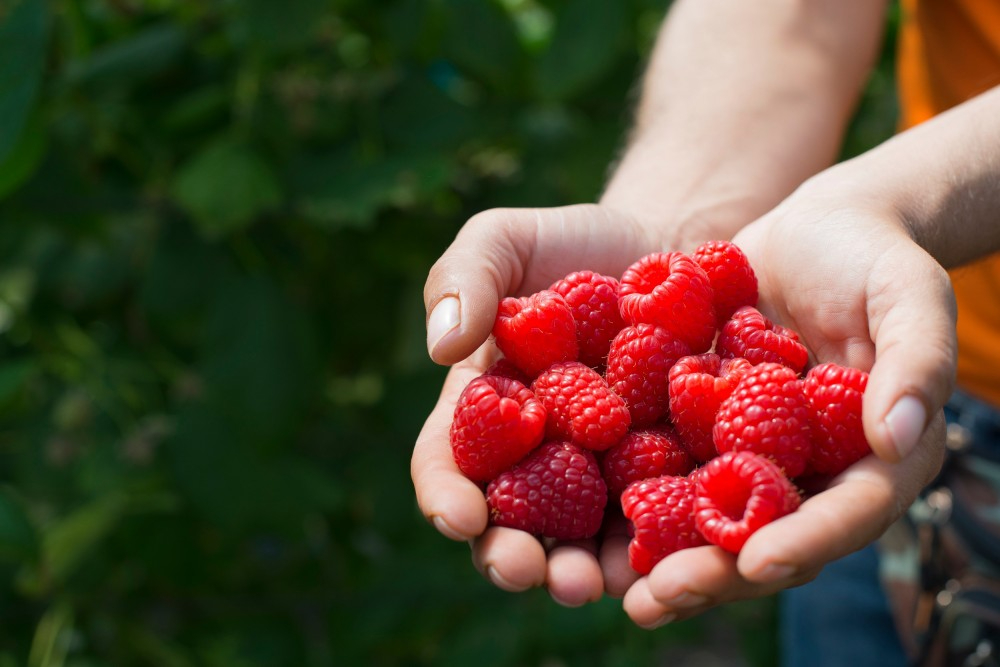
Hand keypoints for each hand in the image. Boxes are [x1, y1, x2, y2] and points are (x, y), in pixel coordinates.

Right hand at [412, 204, 670, 605]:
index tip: (461, 516)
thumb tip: (441, 346)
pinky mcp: (668, 474)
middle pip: (512, 522)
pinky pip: (660, 522)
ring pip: (583, 539)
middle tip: (527, 569)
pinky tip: (668, 560)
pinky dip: (658, 548)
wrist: (669, 244)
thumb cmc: (574, 244)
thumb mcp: (507, 239)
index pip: (448, 464)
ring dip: (582, 571)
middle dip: (512, 555)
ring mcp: (604, 473)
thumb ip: (464, 276)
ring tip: (592, 583)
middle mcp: (538, 456)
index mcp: (486, 410)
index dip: (446, 495)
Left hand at [622, 186, 956, 626]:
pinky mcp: (702, 429)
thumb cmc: (872, 255)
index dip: (804, 542)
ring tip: (616, 586)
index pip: (846, 514)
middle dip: (715, 571)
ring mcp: (752, 454)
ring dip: (665, 554)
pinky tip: (586, 520)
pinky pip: (668, 469)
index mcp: (874, 457)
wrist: (809, 231)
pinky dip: (633, 497)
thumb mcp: (909, 293)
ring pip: (709, 518)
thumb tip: (898, 437)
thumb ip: (917, 360)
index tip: (757, 564)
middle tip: (660, 596)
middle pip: (767, 536)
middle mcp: (810, 470)